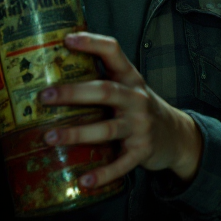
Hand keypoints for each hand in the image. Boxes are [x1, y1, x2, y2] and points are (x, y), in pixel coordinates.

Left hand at [39, 32, 203, 188]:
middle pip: (104, 91)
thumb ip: (102, 78)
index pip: (113, 51)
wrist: (176, 135)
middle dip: (73, 93)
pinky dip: (102, 174)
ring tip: (50, 137)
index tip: (67, 39)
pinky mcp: (142, 151)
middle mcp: (136, 98)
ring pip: (107, 129)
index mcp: (130, 77)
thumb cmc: (139, 107)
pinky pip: (120, 164)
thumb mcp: (128, 87)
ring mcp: (140, 125)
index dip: (91, 43)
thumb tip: (55, 67)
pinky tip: (83, 181)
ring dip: (77, 133)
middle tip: (44, 96)